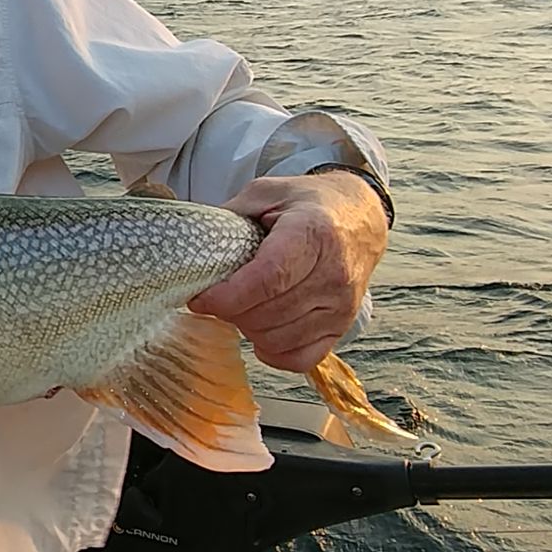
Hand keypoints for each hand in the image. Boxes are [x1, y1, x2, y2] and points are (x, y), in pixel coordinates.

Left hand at [187, 172, 389, 371]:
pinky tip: (262, 330)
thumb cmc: (308, 204)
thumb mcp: (265, 192)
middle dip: (231, 311)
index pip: (268, 278)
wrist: (359, 216)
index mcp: (314, 233)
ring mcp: (342, 305)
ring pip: (279, 339)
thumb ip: (229, 218)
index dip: (228, 296)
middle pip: (268, 314)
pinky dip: (273, 351)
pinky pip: (299, 358)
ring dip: (248, 328)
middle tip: (218, 297)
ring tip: (241, 306)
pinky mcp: (342, 327)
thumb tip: (192, 249)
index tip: (200, 298)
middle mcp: (334, 274)